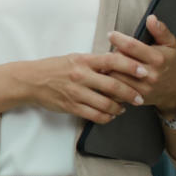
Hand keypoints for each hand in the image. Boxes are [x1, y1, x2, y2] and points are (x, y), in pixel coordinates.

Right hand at [16, 51, 150, 124]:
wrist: (31, 81)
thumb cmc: (55, 68)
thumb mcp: (74, 58)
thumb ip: (95, 62)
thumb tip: (118, 64)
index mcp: (83, 60)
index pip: (112, 60)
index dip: (131, 66)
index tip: (144, 71)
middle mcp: (81, 75)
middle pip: (113, 85)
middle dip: (131, 93)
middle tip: (140, 98)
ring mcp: (76, 92)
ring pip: (106, 104)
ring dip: (119, 108)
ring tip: (123, 108)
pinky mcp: (71, 106)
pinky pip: (95, 115)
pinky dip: (106, 117)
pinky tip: (110, 115)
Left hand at [107, 15, 175, 116]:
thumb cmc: (170, 64)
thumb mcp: (170, 45)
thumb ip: (161, 30)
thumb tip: (151, 18)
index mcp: (157, 59)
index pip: (132, 46)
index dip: (118, 39)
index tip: (111, 34)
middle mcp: (150, 74)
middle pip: (121, 62)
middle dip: (111, 54)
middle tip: (107, 51)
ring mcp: (143, 88)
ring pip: (117, 77)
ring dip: (108, 69)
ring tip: (106, 63)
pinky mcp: (137, 98)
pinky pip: (117, 90)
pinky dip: (110, 83)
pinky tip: (108, 76)